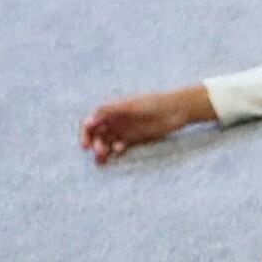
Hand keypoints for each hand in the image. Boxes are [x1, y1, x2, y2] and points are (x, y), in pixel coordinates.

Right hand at [83, 86, 215, 163]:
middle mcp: (114, 119)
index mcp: (111, 109)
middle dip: (95, 144)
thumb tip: (88, 122)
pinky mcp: (134, 138)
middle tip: (99, 154)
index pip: (91, 122)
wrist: (175, 109)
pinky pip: (120, 145)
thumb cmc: (152, 103)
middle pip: (97, 134)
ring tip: (103, 159)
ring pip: (107, 141)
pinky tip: (120, 150)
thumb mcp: (129, 106)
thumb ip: (109, 112)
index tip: (86, 145)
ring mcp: (124, 129)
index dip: (86, 133)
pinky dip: (116, 149)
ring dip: (103, 149)